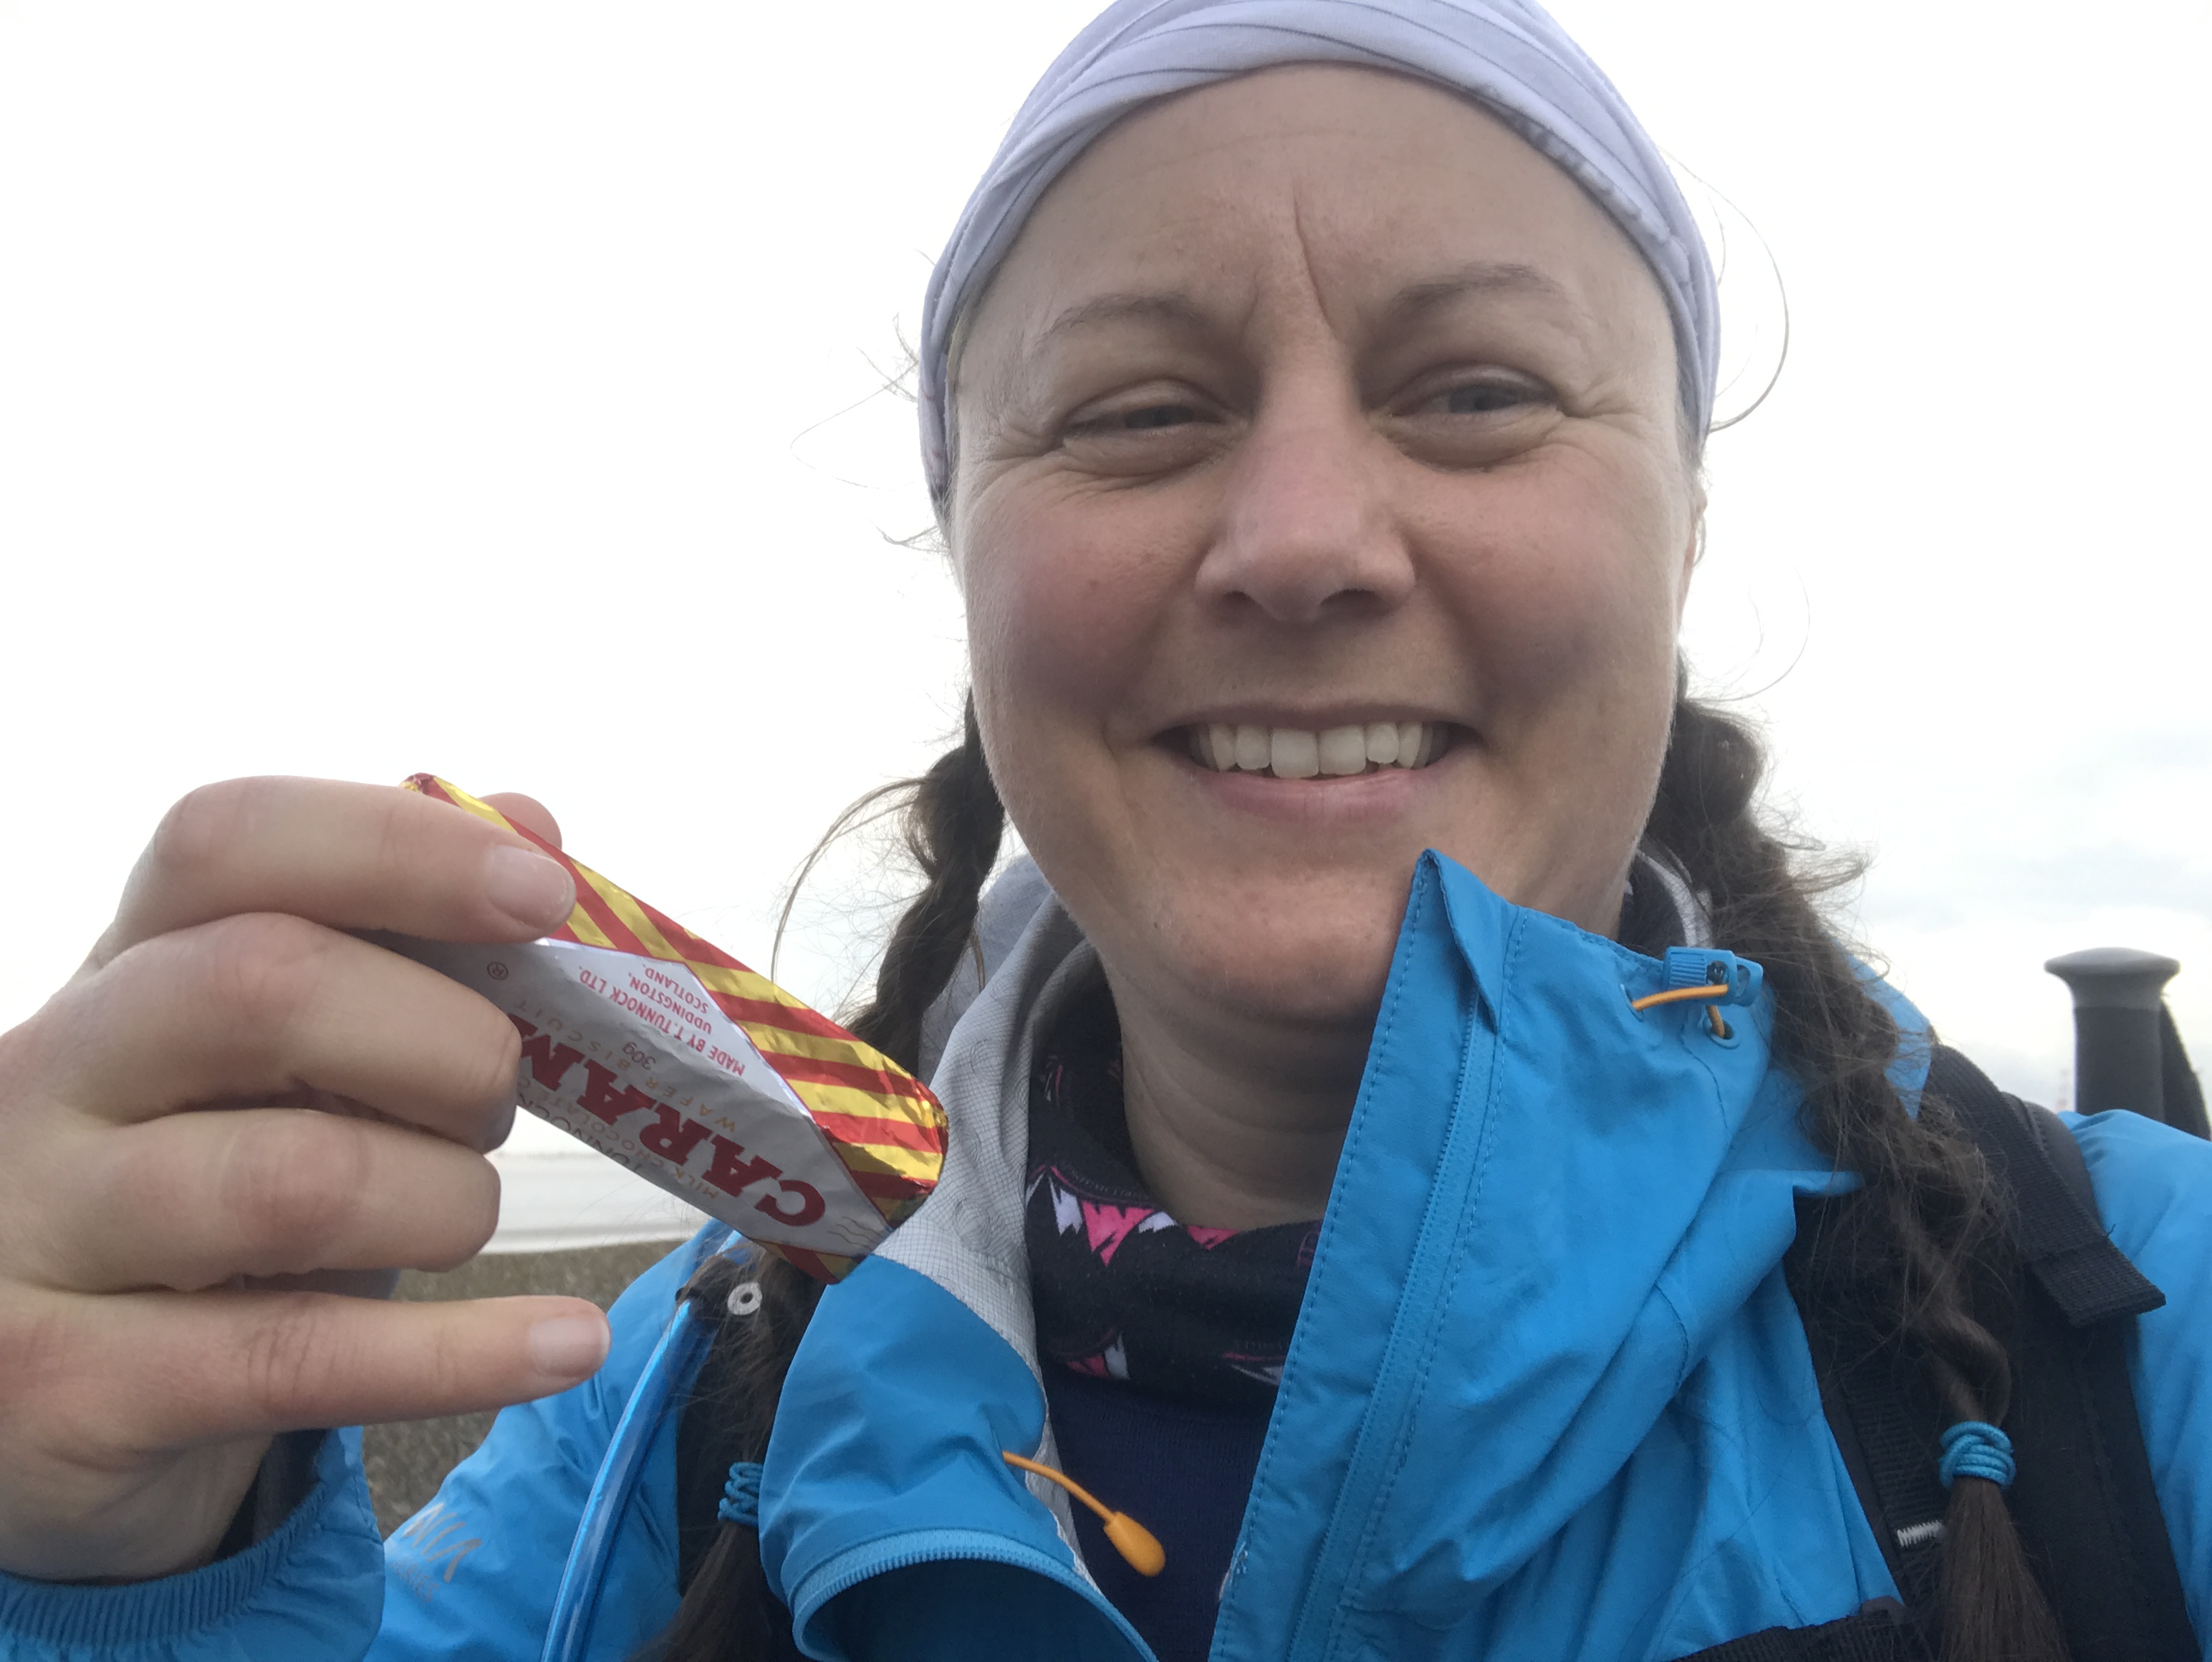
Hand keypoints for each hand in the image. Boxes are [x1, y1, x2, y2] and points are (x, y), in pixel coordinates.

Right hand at [0, 778, 612, 1581]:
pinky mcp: (67, 1390)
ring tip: (466, 1216)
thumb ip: (399, 941)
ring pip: (295, 1180)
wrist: (56, 1405)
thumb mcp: (289, 1063)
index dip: (400, 848)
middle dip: (449, 1041)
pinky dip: (465, 1353)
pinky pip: (298, 1359)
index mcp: (121, 966)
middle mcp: (50, 1075)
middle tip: (498, 1099)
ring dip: (449, 1199)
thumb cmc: (215, 1189)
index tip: (545, 895)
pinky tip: (565, 1344)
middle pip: (265, 987)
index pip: (226, 843)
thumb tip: (526, 819)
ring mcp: (38, 1234)